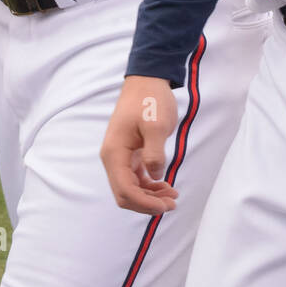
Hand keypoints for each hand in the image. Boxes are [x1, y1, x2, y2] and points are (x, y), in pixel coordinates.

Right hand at [100, 77, 179, 215]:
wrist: (148, 80)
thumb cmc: (150, 99)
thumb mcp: (157, 125)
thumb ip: (155, 153)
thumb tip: (155, 176)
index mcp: (114, 153)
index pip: (124, 190)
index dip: (144, 203)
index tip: (165, 205)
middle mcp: (113, 158)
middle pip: (125, 194)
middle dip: (147, 204)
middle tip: (172, 203)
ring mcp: (121, 157)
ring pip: (131, 189)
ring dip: (149, 197)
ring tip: (172, 197)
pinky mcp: (130, 154)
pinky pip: (136, 179)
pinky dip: (149, 187)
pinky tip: (165, 186)